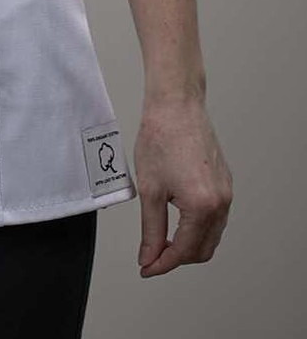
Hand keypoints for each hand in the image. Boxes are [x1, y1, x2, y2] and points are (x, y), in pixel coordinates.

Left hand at [133, 96, 232, 276]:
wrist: (176, 105)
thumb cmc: (161, 137)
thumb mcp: (150, 190)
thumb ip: (151, 230)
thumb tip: (150, 256)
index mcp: (203, 207)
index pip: (184, 251)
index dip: (162, 264)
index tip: (146, 267)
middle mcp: (221, 202)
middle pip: (203, 249)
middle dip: (177, 257)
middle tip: (152, 255)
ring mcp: (226, 192)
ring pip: (211, 235)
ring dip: (188, 243)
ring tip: (162, 238)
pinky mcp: (225, 182)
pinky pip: (216, 217)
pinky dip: (198, 226)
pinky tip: (178, 219)